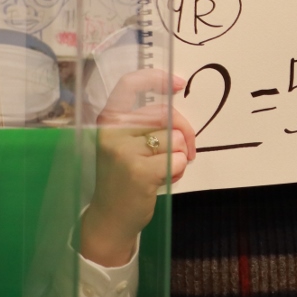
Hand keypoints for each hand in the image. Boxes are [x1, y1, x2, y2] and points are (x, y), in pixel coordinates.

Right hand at [81, 68, 195, 266]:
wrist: (110, 218)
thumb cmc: (124, 178)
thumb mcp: (126, 143)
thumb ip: (145, 122)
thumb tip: (177, 98)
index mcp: (108, 120)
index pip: (129, 84)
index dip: (156, 78)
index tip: (178, 84)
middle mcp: (113, 132)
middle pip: (165, 115)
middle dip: (185, 131)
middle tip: (188, 149)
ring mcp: (125, 152)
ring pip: (175, 139)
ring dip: (179, 156)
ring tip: (162, 170)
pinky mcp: (140, 172)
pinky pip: (178, 160)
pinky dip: (178, 171)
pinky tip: (162, 180)